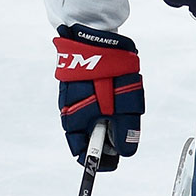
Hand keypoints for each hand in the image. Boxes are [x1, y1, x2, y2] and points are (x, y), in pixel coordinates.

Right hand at [54, 24, 144, 170]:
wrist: (94, 34)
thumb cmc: (109, 69)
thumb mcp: (123, 102)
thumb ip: (124, 128)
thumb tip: (126, 152)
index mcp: (75, 120)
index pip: (82, 152)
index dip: (99, 161)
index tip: (116, 161)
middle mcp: (69, 111)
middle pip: (89, 138)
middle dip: (108, 139)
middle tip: (125, 127)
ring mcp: (72, 98)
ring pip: (92, 120)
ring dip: (109, 119)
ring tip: (122, 100)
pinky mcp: (77, 86)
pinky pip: (91, 104)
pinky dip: (105, 106)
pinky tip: (114, 93)